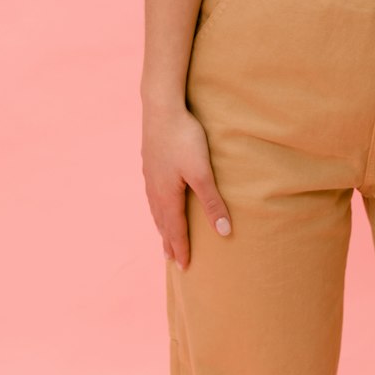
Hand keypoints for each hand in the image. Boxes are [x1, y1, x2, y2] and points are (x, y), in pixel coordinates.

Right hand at [141, 102, 232, 269]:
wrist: (161, 107)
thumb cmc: (184, 138)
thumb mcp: (202, 172)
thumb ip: (212, 202)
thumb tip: (224, 232)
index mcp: (168, 196)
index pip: (176, 229)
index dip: (181, 248)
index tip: (184, 267)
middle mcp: (155, 189)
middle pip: (162, 222)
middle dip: (169, 241)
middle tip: (171, 260)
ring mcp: (150, 175)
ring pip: (156, 208)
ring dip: (161, 225)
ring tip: (164, 235)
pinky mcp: (150, 161)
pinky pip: (152, 193)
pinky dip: (157, 206)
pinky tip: (158, 199)